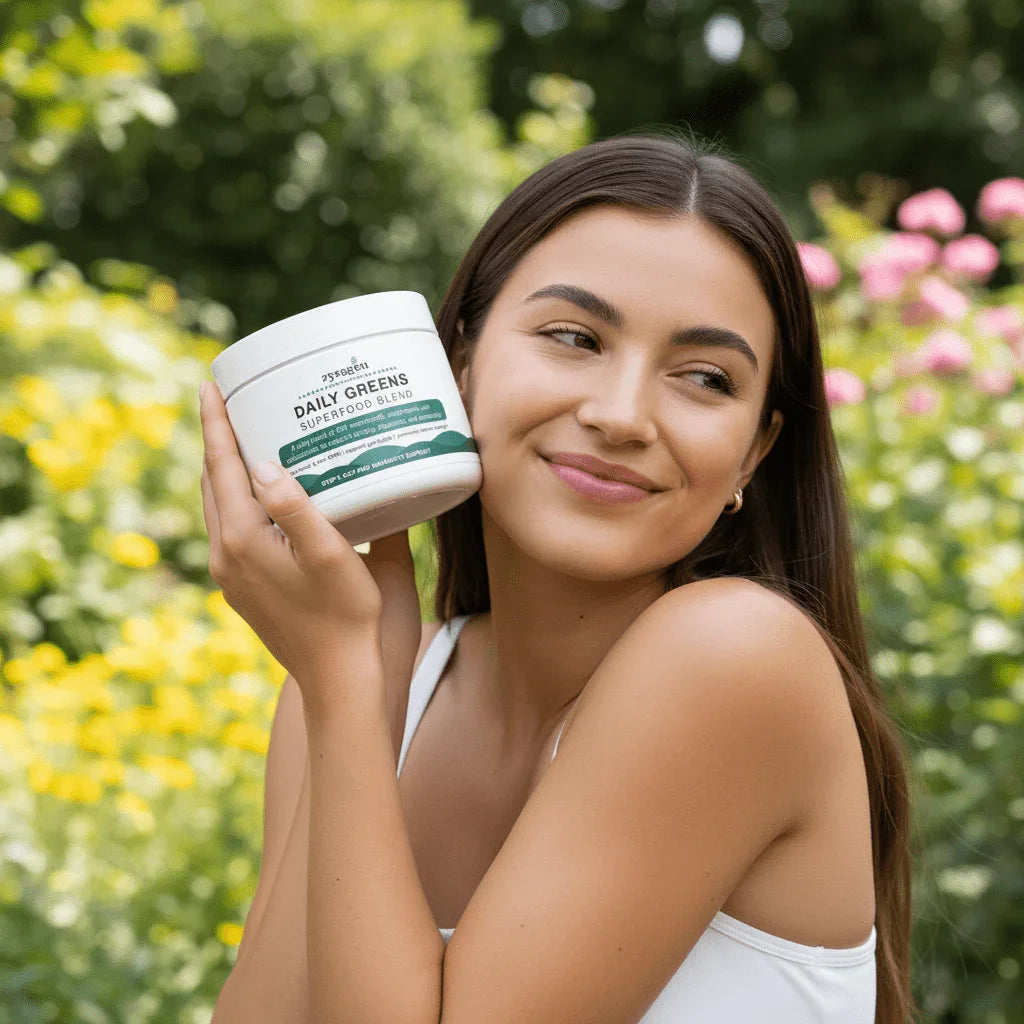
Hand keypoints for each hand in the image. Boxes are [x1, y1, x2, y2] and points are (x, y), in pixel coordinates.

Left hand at [198, 380, 420, 715]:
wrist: (341, 680)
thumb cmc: (349, 617)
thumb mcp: (332, 555)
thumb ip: (297, 507)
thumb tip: (264, 465)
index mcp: (242, 540)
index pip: (221, 466)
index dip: (215, 422)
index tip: (211, 384)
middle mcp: (224, 556)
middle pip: (211, 483)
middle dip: (217, 439)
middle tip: (231, 401)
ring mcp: (230, 577)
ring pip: (217, 508)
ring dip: (225, 470)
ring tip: (243, 439)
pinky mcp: (243, 591)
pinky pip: (229, 530)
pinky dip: (237, 499)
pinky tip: (263, 495)